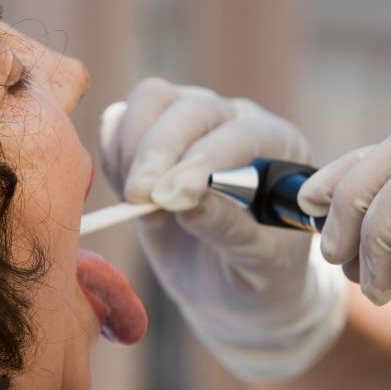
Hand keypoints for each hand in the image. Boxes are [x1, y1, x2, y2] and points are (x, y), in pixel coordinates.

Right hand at [99, 78, 347, 380]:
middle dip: (160, 150)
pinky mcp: (149, 135)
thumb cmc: (256, 275)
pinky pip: (120, 123)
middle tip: (140, 198)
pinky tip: (127, 195)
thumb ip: (228, 228)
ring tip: (136, 199)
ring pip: (152, 100)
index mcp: (277, 145)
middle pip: (191, 107)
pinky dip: (113, 153)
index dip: (206, 158)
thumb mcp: (256, 262)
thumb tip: (185, 200)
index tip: (176, 196)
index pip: (241, 133)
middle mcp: (234, 122)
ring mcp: (190, 122)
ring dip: (132, 147)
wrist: (229, 289)